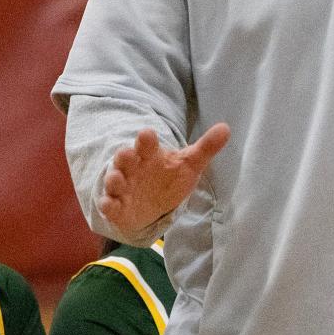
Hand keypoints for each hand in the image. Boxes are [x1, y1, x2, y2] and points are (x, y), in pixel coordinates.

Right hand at [99, 123, 230, 235]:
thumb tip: (226, 128)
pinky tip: (109, 205)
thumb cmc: (170, 178)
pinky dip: (108, 205)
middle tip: (126, 153)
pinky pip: (108, 205)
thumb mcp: (190, 163)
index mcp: (150, 155)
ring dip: (114, 179)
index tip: (147, 134)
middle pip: (125, 159)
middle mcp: (133, 168)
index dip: (146, 139)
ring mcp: (122, 187)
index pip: (146, 143)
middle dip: (124, 156)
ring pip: (114, 180)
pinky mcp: (117, 206)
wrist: (153, 205)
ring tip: (117, 178)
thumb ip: (206, 147)